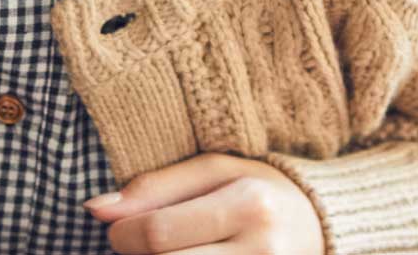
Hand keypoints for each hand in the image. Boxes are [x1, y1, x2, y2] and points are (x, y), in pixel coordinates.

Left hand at [84, 152, 324, 254]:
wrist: (322, 225)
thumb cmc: (259, 191)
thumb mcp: (216, 172)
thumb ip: (155, 186)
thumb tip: (95, 208)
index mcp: (249, 204)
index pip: (159, 233)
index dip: (123, 234)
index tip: (119, 229)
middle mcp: (262, 249)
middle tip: (139, 244)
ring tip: (169, 251)